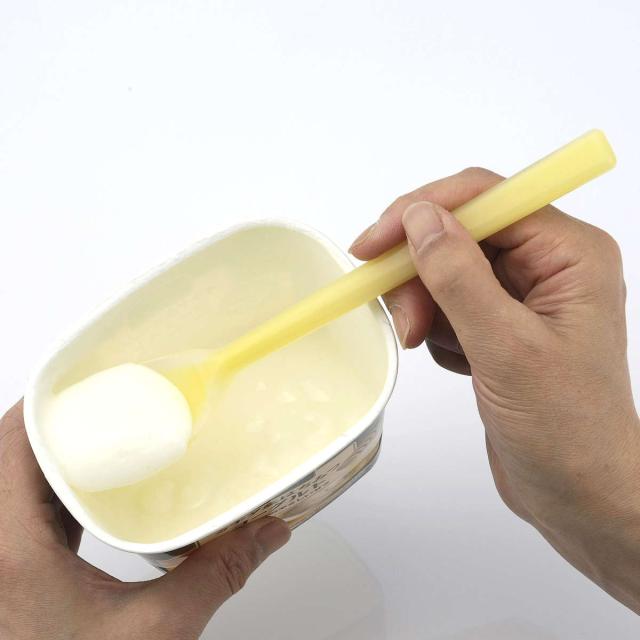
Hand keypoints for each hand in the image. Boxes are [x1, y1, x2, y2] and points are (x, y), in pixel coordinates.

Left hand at [0, 400, 289, 639]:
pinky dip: (53, 487)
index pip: (12, 443)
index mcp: (10, 548)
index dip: (47, 402)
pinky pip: (21, 508)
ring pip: (14, 479)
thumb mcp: (152, 632)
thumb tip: (264, 532)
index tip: (88, 379)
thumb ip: (214, 575)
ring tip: (106, 435)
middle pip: (13, 453)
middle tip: (109, 400)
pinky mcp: (8, 570)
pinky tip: (89, 490)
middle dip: (61, 420)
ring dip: (55, 452)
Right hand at [351, 167, 639, 612]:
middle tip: (401, 318)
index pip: (486, 198)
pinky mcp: (501, 323)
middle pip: (460, 232)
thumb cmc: (565, 429)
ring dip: (424, 304)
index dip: (423, 210)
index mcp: (569, 254)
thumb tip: (419, 217)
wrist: (579, 493)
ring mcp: (524, 294)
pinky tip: (453, 361)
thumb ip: (459, 277)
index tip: (373, 244)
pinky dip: (437, 327)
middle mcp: (548, 264)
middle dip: (419, 271)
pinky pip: (450, 302)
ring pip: (448, 268)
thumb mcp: (507, 349)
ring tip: (422, 344)